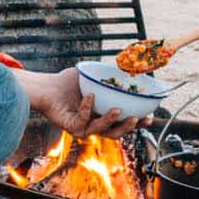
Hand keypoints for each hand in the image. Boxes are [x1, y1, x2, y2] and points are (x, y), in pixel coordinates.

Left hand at [15, 68, 149, 138]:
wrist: (47, 87)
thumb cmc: (68, 82)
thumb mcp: (93, 76)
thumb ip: (109, 74)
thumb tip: (129, 66)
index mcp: (103, 115)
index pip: (124, 122)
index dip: (139, 122)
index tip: (151, 117)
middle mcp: (95, 124)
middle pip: (117, 132)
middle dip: (130, 127)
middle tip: (140, 119)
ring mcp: (84, 128)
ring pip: (103, 131)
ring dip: (112, 121)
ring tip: (118, 110)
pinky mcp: (72, 128)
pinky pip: (84, 119)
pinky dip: (88, 107)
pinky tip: (89, 95)